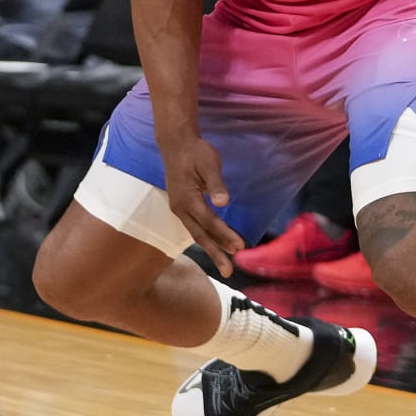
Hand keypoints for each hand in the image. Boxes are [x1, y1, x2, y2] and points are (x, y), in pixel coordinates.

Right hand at [161, 134, 243, 274]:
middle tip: (229, 271)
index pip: (208, 221)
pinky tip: (216, 245)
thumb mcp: (209, 163)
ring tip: (226, 263)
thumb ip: (216, 184)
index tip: (240, 246)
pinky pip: (194, 227)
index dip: (224, 234)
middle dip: (215, 253)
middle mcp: (180, 208)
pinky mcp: (181, 207)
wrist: (175, 144)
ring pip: (196, 233)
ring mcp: (179, 209)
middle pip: (199, 235)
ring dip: (211, 248)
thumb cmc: (195, 152)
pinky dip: (206, 238)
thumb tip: (223, 202)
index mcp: (186, 199)